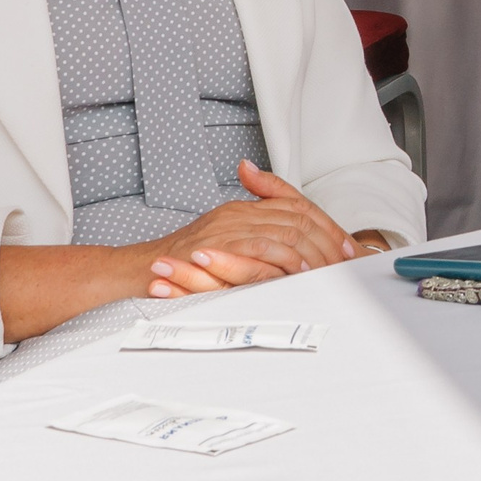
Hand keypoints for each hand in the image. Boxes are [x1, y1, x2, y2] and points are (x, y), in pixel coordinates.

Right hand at [139, 160, 359, 298]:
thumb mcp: (223, 250)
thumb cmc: (177, 266)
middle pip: (296, 217)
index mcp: (241, 210)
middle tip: (344, 259)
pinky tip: (297, 273)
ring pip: (283, 232)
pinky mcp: (215, 249)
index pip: (295, 207)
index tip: (345, 245)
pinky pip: (258, 250)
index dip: (325, 226)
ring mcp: (225, 229)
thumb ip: (255, 246)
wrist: (135, 270)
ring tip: (327, 268)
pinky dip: (282, 262)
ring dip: (310, 251)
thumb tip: (292, 258)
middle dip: (326, 239)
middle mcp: (235, 214)